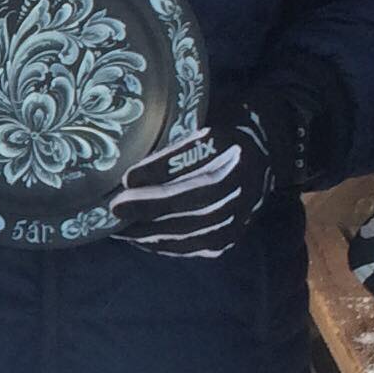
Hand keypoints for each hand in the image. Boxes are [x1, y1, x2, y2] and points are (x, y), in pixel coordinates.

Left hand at [107, 99, 281, 258]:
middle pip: (194, 197)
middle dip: (149, 206)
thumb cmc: (214, 140)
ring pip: (194, 227)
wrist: (258, 160)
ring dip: (151, 230)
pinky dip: (164, 244)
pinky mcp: (232, 237)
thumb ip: (170, 146)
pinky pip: (195, 246)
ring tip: (119, 227)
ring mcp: (240, 214)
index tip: (127, 178)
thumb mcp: (196, 127)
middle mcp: (241, 181)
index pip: (197, 157)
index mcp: (232, 146)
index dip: (161, 170)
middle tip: (115, 208)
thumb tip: (130, 177)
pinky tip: (140, 239)